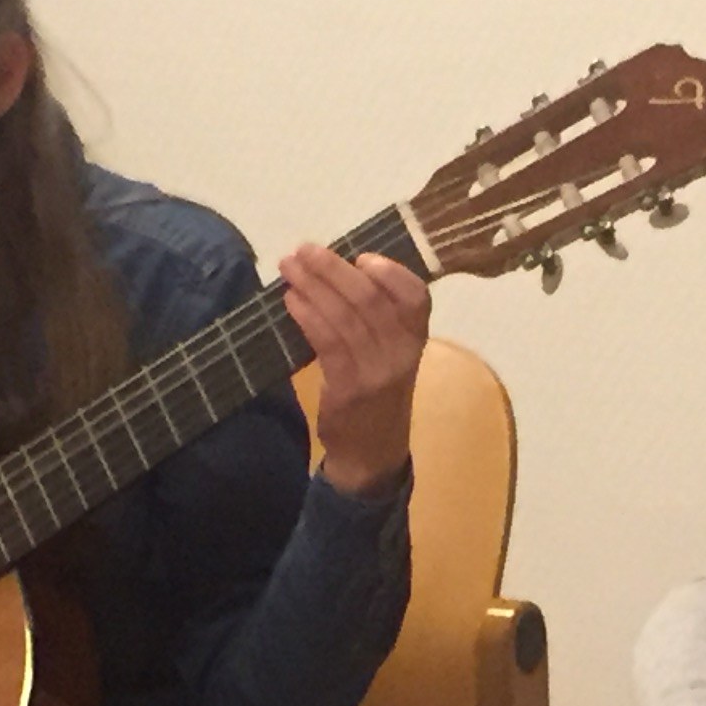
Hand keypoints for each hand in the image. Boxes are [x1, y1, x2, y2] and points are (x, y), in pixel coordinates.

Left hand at [281, 242, 430, 497]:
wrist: (371, 455)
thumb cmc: (377, 396)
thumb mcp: (390, 356)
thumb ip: (376, 319)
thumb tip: (335, 271)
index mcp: (417, 339)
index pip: (415, 295)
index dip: (388, 270)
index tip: (358, 257)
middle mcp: (403, 353)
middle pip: (370, 298)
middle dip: (333, 268)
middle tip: (303, 250)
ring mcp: (378, 372)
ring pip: (346, 316)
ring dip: (313, 286)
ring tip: (288, 268)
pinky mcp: (350, 389)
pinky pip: (328, 342)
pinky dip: (308, 316)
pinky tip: (291, 301)